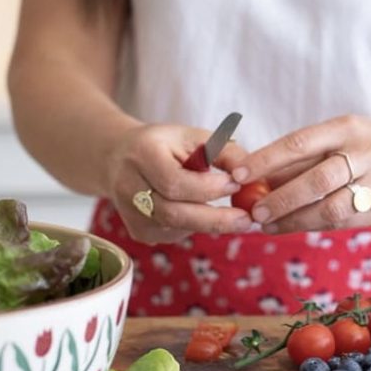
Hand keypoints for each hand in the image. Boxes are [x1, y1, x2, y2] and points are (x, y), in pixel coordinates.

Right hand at [105, 123, 252, 242]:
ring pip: (178, 227)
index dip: (207, 188)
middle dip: (215, 219)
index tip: (236, 184)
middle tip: (247, 220)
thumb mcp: (195, 137)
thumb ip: (225, 152)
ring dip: (209, 223)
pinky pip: (175, 234)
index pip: (174, 182)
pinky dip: (196, 225)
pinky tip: (202, 211)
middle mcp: (129, 187)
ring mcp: (131, 214)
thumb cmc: (166, 145)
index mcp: (142, 155)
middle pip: (174, 213)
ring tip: (234, 215)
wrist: (120, 158)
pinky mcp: (139, 231)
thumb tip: (251, 174)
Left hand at [229, 114, 370, 233]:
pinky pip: (343, 223)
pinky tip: (291, 226)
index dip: (266, 160)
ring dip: (293, 219)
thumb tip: (258, 177)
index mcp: (348, 128)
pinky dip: (312, 226)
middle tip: (253, 210)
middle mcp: (365, 154)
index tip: (239, 175)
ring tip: (266, 224)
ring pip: (329, 209)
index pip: (300, 143)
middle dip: (280, 198)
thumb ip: (306, 156)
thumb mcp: (343, 136)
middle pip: (316, 180)